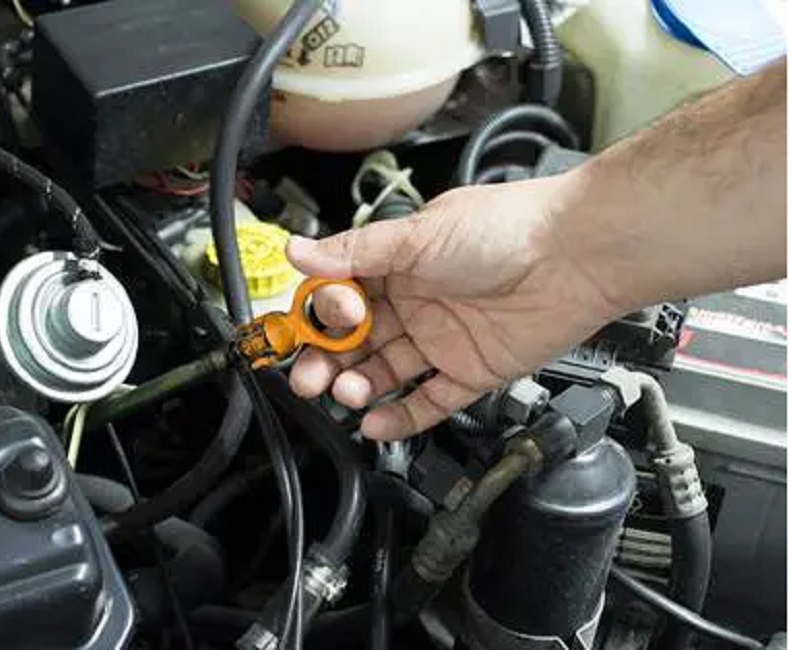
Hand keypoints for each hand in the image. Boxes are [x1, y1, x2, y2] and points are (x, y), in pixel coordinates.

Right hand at [286, 174, 621, 440]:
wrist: (576, 255)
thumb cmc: (506, 229)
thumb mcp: (417, 235)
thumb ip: (355, 252)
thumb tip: (298, 251)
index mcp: (397, 263)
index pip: (340, 296)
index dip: (323, 315)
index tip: (320, 324)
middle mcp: (415, 301)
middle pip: (356, 341)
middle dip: (328, 361)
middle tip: (309, 378)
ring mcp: (442, 338)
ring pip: (386, 372)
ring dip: (358, 387)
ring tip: (346, 394)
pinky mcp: (471, 371)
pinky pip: (429, 400)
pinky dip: (401, 416)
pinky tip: (375, 422)